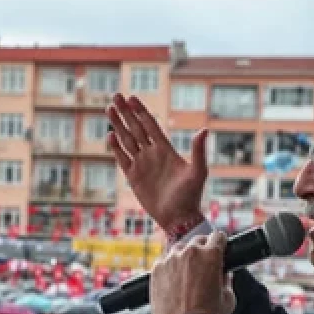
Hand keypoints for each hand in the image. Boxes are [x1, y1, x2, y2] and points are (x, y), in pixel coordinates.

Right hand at [107, 93, 206, 229]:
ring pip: (127, 140)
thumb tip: (204, 130)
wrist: (179, 218)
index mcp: (166, 150)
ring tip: (109, 109)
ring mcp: (142, 165)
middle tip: (115, 96)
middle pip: (136, 128)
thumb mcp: (198, 172)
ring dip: (118, 125)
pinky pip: (122, 159)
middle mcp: (152, 154)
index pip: (151, 125)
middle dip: (126, 112)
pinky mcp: (134, 177)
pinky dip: (116, 147)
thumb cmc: (191, 196)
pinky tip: (110, 135)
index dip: (141, 111)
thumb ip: (199, 151)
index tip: (132, 97)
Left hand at [149, 231, 235, 313]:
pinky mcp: (156, 269)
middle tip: (204, 263)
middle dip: (203, 248)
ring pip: (179, 249)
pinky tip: (174, 282)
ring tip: (187, 274)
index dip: (220, 243)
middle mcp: (190, 252)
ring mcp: (170, 259)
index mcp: (211, 255)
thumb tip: (223, 274)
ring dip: (185, 256)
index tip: (219, 249)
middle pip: (198, 240)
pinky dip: (170, 268)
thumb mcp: (228, 297)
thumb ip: (227, 280)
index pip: (218, 236)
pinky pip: (165, 262)